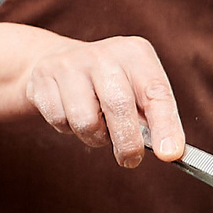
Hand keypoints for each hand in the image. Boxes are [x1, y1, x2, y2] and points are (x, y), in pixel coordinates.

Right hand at [21, 34, 183, 167]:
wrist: (56, 61)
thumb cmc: (107, 84)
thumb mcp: (135, 88)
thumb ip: (152, 117)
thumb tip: (169, 151)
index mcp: (134, 53)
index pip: (156, 92)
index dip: (165, 125)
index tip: (170, 154)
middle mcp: (103, 54)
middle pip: (119, 106)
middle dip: (127, 142)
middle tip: (130, 159)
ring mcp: (70, 64)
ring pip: (86, 121)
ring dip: (94, 136)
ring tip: (96, 125)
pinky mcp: (43, 78)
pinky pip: (59, 121)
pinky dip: (68, 128)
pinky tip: (71, 113)